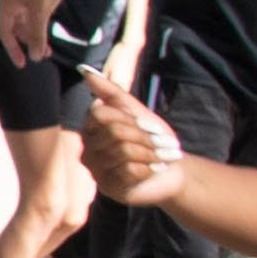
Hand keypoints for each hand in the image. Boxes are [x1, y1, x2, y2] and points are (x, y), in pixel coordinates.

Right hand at [82, 86, 181, 209]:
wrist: (172, 169)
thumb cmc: (153, 138)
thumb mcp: (135, 110)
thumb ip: (110, 92)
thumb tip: (84, 70)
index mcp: (92, 128)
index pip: (100, 114)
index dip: (129, 118)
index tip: (149, 125)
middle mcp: (88, 148)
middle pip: (114, 132)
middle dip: (144, 136)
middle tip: (161, 143)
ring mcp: (96, 169)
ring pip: (122, 151)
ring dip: (149, 153)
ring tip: (161, 157)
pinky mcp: (109, 187)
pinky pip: (127, 171)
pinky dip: (147, 168)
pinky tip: (153, 170)